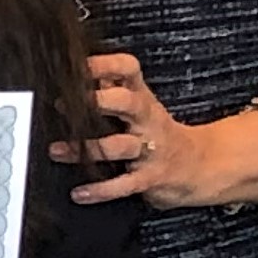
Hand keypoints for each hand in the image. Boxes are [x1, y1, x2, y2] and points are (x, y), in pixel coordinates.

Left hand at [52, 53, 257, 210]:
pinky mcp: (150, 177)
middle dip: (98, 101)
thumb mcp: (139, 105)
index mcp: (142, 98)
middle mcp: (146, 120)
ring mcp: (150, 149)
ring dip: (87, 149)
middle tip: (63, 104)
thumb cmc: (157, 132)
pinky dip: (101, 190)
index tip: (77, 65)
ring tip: (56, 150)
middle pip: (126, 102)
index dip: (104, 64)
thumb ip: (111, 87)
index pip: (128, 70)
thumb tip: (76, 69)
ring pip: (120, 146)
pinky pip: (124, 184)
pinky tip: (79, 193)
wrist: (200, 166)